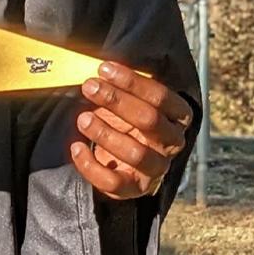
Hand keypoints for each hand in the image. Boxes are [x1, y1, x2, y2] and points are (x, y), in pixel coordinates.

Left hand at [70, 61, 192, 199]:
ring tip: (82, 118)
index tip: (103, 69)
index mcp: (176, 116)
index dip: (132, 82)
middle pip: (149, 120)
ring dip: (105, 133)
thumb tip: (93, 66)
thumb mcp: (127, 98)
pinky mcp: (135, 187)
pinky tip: (77, 146)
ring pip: (136, 153)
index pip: (161, 97)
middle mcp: (171, 143)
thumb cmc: (124, 117)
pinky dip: (92, 166)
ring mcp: (155, 168)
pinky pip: (115, 184)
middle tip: (89, 86)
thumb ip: (120, 84)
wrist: (124, 156)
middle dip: (116, 100)